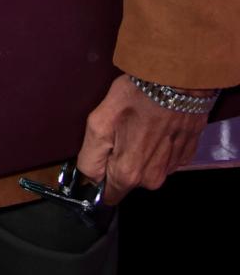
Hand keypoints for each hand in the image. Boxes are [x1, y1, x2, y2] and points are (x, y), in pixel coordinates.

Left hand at [76, 73, 211, 202]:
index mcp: (128, 175)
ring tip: (140, 123)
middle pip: (126, 179)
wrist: (179, 80)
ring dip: (140, 151)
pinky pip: (164, 157)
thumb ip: (90, 157)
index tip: (99, 156)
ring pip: (146, 167)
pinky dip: (159, 145)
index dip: (98, 178)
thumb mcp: (99, 121)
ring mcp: (172, 168)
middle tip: (120, 129)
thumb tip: (87, 180)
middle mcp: (152, 179)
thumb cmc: (135, 96)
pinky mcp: (187, 155)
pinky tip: (157, 124)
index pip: (107, 195)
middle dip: (119, 159)